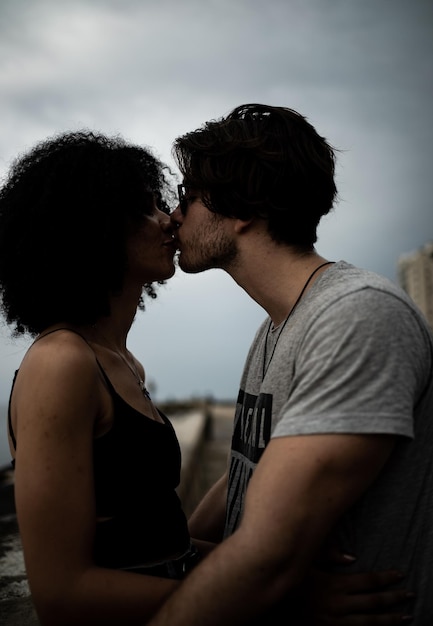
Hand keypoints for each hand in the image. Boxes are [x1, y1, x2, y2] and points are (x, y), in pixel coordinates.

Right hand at [297, 549, 413, 624]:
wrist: (270, 608)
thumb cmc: (286, 582)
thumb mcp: (303, 562)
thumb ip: (327, 555)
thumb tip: (351, 557)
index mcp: (334, 585)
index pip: (368, 581)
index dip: (386, 578)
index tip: (399, 575)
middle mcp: (338, 605)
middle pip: (374, 603)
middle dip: (394, 599)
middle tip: (409, 595)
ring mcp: (335, 623)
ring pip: (370, 623)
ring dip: (389, 620)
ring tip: (404, 618)